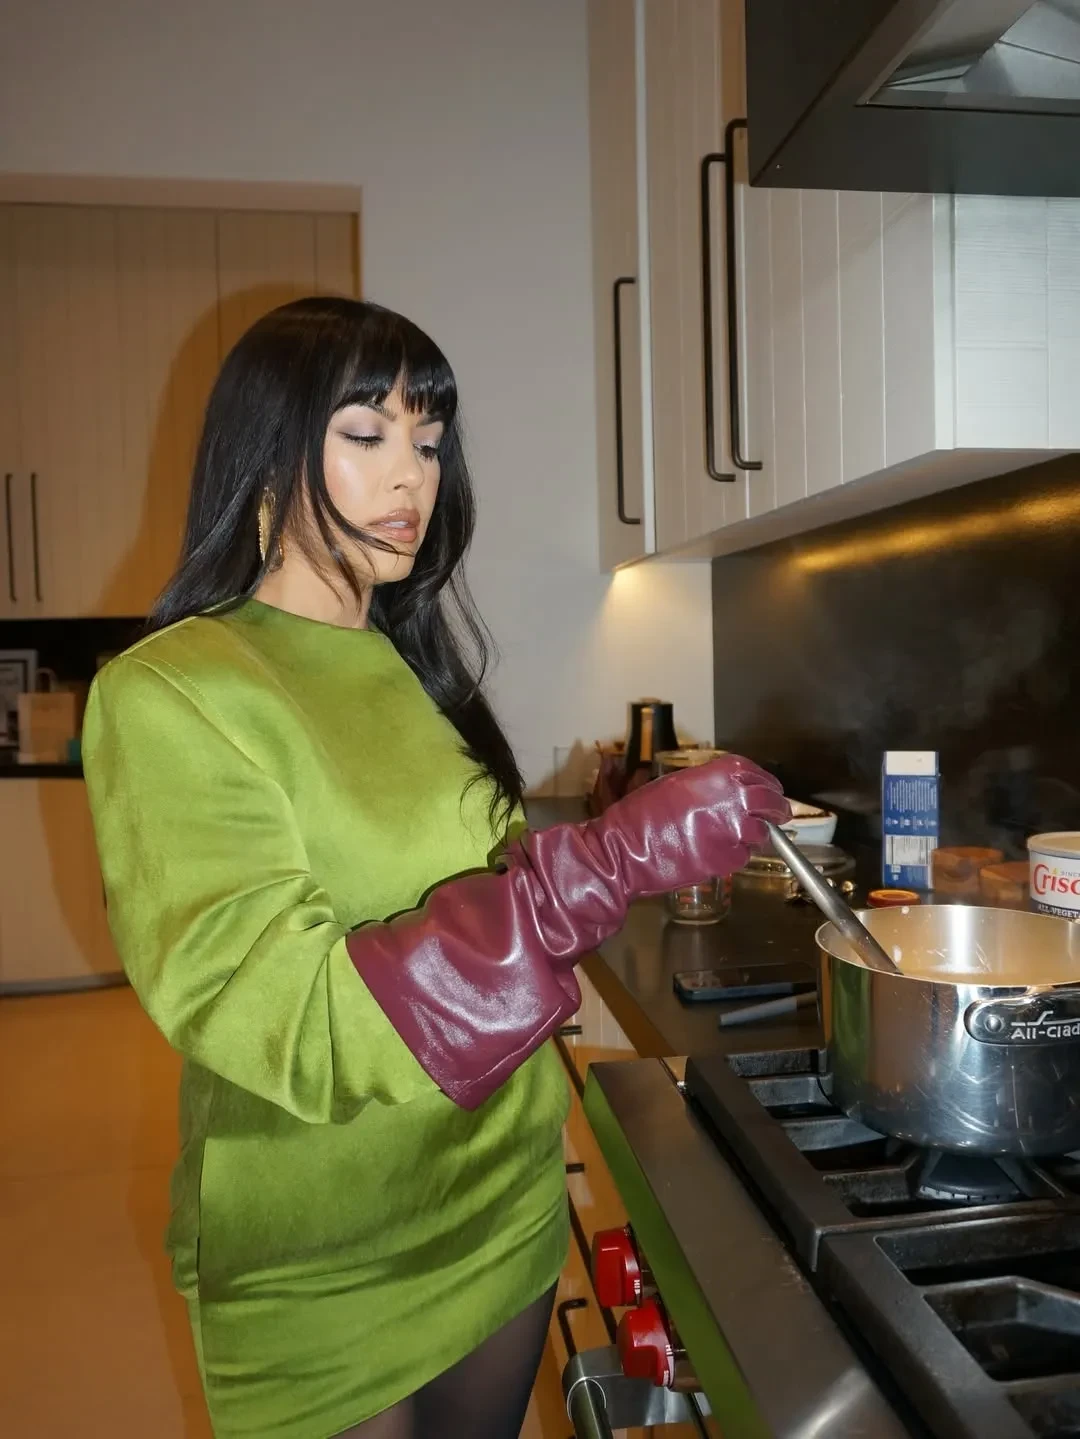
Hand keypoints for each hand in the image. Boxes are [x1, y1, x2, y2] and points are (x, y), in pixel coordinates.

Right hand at [591, 754, 790, 896]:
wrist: (625, 849)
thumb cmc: (641, 814)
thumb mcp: (676, 784)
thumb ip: (710, 785)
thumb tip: (730, 792)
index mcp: (720, 774)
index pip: (758, 775)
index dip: (767, 784)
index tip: (770, 791)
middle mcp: (733, 798)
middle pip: (771, 802)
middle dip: (777, 809)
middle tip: (778, 815)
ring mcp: (734, 830)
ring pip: (760, 833)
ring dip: (754, 835)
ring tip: (736, 837)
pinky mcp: (727, 859)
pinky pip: (742, 856)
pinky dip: (735, 855)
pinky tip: (715, 853)